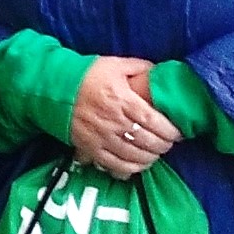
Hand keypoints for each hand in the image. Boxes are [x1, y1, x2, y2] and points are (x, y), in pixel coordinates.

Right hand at [69, 56, 178, 175]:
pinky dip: (132, 168)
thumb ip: (140, 67)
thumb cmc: (87, 75)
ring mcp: (102, 137)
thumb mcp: (115, 64)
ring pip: (135, 156)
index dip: (170, 130)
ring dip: (151, 157)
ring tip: (156, 153)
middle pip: (148, 141)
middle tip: (169, 142)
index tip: (178, 132)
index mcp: (123, 100)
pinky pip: (116, 165)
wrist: (55, 89)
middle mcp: (114, 121)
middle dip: (164, 145)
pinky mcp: (91, 148)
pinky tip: (139, 164)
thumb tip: (159, 72)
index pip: (154, 121)